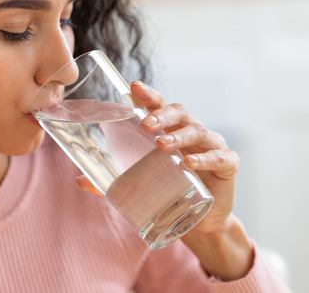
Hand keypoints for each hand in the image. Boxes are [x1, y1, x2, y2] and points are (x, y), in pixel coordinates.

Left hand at [75, 80, 239, 232]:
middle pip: (180, 113)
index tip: (134, 87)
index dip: (149, 95)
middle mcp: (192, 133)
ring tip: (162, 144)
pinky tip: (191, 163)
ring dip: (180, 136)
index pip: (160, 106)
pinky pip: (220, 157)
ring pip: (199, 131)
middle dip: (162, 114)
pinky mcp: (229, 164)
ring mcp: (213, 146)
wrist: (203, 222)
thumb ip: (112, 181)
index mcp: (172, 130)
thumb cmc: (172, 192)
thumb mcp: (142, 184)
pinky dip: (206, 158)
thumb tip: (79, 180)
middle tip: (145, 124)